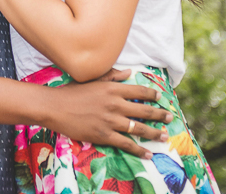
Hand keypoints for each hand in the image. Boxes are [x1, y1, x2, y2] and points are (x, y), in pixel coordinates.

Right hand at [43, 68, 172, 158]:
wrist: (55, 107)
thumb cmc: (72, 92)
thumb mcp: (92, 80)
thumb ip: (112, 76)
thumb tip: (129, 72)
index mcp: (112, 89)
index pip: (138, 91)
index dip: (152, 95)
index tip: (160, 98)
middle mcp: (115, 104)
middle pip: (144, 110)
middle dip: (159, 115)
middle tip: (170, 117)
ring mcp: (110, 121)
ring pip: (139, 128)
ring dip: (154, 133)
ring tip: (164, 136)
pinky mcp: (104, 135)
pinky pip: (126, 144)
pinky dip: (139, 150)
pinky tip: (148, 153)